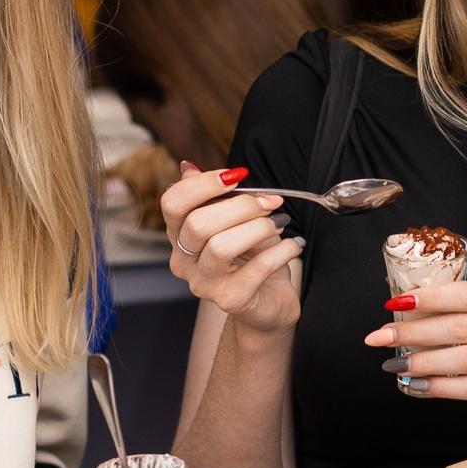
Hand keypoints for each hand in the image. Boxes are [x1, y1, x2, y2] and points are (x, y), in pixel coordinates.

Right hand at [161, 163, 301, 333]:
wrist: (269, 299)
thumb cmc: (250, 255)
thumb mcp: (233, 220)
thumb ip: (213, 196)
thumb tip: (189, 167)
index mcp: (179, 235)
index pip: (172, 204)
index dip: (203, 184)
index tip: (238, 176)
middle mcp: (183, 262)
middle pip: (198, 224)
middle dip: (241, 205)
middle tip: (270, 202)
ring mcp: (204, 284)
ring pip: (221, 246)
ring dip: (259, 227)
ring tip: (280, 223)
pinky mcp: (231, 300)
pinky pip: (257, 268)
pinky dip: (282, 250)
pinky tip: (294, 245)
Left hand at [365, 279, 466, 440]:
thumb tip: (420, 310)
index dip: (429, 297)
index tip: (394, 303)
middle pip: (459, 326)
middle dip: (412, 332)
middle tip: (379, 336)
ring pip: (462, 359)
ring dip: (421, 362)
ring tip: (394, 364)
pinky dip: (440, 387)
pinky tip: (419, 385)